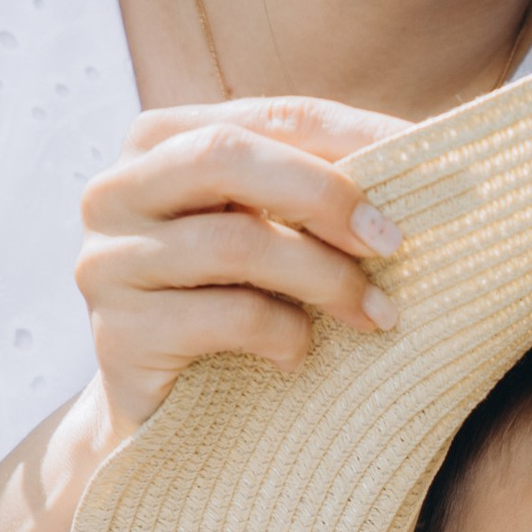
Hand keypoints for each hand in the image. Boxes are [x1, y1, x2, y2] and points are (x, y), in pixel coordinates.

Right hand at [73, 94, 407, 440]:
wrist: (164, 415)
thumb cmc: (235, 304)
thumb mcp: (274, 231)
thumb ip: (317, 188)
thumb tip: (424, 153)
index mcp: (160, 142)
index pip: (269, 116)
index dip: (353, 134)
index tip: (423, 162)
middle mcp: (116, 190)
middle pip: (226, 156)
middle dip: (324, 195)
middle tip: (392, 242)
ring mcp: (107, 262)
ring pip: (234, 243)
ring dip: (325, 278)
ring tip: (375, 314)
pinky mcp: (117, 334)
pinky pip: (224, 318)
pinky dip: (284, 335)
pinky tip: (300, 355)